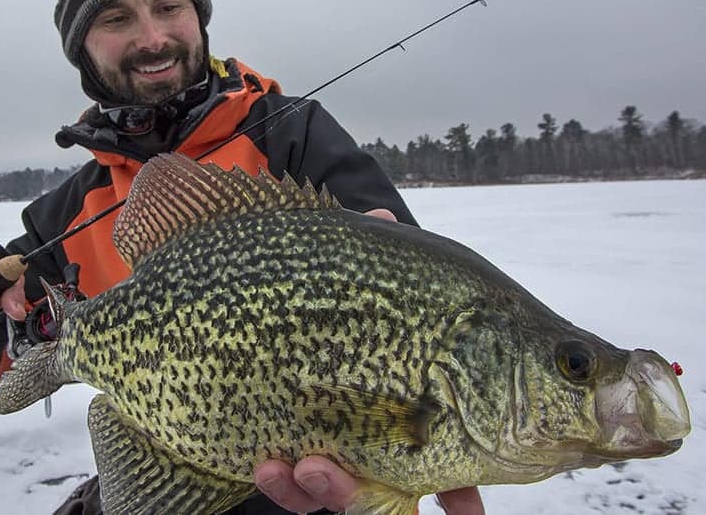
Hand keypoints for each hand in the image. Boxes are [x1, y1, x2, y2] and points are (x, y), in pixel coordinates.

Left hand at [252, 209, 483, 513]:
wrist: (239, 302)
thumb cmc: (322, 287)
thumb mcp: (349, 269)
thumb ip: (369, 251)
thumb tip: (378, 220)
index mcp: (412, 402)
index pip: (448, 457)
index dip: (461, 490)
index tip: (466, 510)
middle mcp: (377, 436)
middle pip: (394, 489)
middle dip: (379, 494)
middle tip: (357, 474)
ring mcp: (330, 449)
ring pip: (338, 493)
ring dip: (326, 490)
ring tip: (310, 467)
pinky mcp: (285, 457)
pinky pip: (290, 488)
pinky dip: (284, 483)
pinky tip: (268, 463)